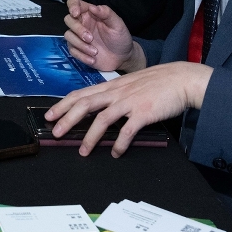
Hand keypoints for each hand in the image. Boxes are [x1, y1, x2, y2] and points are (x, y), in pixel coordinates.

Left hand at [44, 62, 212, 156]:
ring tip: (83, 150)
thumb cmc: (158, 82)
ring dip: (90, 137)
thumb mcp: (131, 83)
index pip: (81, 94)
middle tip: (55, 133)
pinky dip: (120, 143)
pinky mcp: (143, 113)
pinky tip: (116, 152)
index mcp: (112, 86)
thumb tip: (101, 106)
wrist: (181, 79)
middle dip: (66, 119)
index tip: (50, 115)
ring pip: (102, 119)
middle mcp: (117, 93)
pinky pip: (127, 130)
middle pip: (84, 104)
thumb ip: (115, 93)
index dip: (63, 104)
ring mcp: (129, 102)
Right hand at [63, 0, 142, 72]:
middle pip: (68, 20)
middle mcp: (82, 24)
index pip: (74, 3)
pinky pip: (72, 50)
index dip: (72, 6)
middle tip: (90, 38)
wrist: (123, 57)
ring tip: (95, 52)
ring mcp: (78, 37)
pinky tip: (93, 59)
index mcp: (90, 14)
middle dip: (77, 29)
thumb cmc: (120, 38)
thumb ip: (106, 13)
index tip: (76, 14)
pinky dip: (81, 55)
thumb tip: (92, 7)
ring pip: (68, 36)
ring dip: (80, 44)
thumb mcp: (117, 24)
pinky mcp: (78, 50)